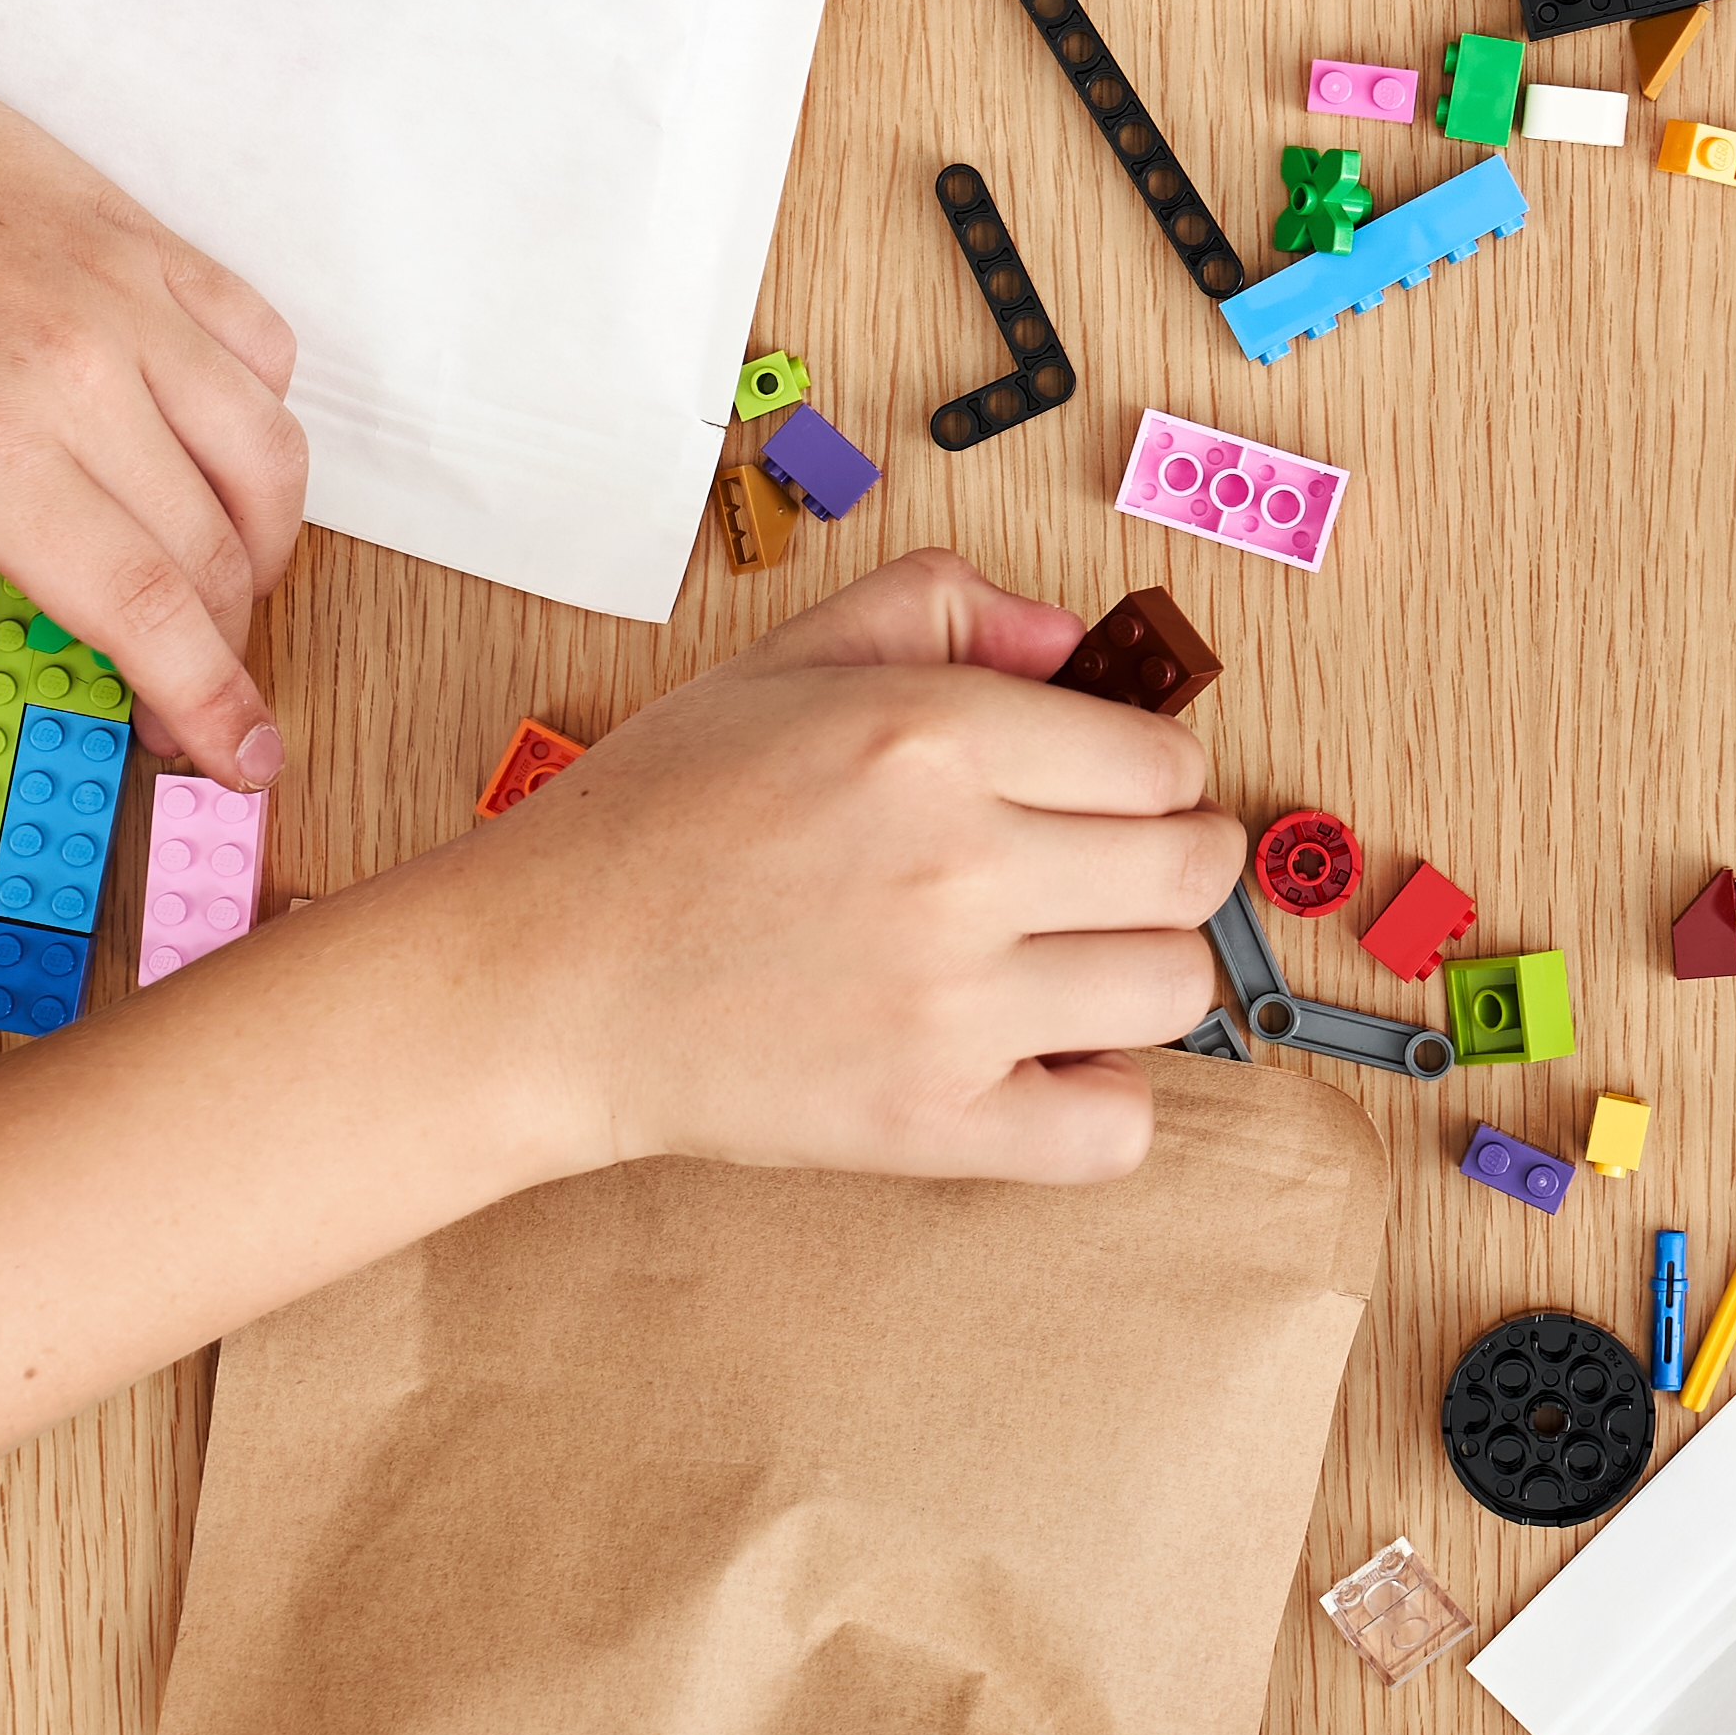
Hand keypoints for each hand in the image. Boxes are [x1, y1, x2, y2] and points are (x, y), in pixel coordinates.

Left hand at [0, 0, 309, 777]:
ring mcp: (123, 292)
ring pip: (269, 455)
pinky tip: (196, 456)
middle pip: (220, 551)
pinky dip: (255, 423)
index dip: (208, 703)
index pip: (149, 610)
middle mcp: (77, 366)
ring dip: (260, 546)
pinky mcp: (143, 236)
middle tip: (182, 690)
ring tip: (205, 585)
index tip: (240, 758)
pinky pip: (259, 347)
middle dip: (222, 646)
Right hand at [422, 551, 1238, 1187]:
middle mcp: (956, 863)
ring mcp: (947, 1003)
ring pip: (1174, 989)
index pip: (1164, 762)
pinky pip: (1113, 1129)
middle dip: (1171, 867)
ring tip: (1063, 966)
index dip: (1154, 779)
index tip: (1112, 799)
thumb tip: (1072, 638)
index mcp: (933, 734)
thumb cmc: (654, 822)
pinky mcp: (925, 1120)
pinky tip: (1037, 1061)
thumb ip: (941, 606)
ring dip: (1138, 977)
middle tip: (1106, 878)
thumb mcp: (787, 658)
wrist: (541, 979)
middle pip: (1194, 872)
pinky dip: (1099, 1103)